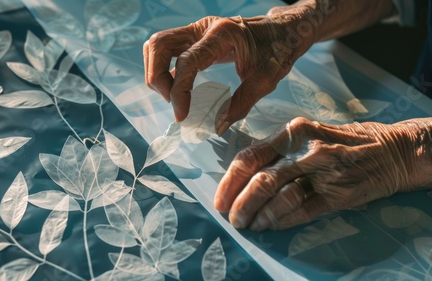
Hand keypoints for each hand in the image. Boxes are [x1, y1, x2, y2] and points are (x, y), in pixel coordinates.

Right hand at [143, 9, 313, 132]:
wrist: (283, 31)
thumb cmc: (278, 51)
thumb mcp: (266, 80)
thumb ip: (241, 103)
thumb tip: (217, 127)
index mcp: (222, 34)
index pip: (186, 61)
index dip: (178, 91)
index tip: (181, 116)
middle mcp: (203, 27)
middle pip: (159, 45)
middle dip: (157, 78)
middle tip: (173, 102)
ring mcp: (196, 30)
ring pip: (157, 46)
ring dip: (156, 72)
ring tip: (174, 96)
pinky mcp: (194, 38)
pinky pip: (167, 50)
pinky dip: (164, 70)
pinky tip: (177, 89)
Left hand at [215, 117, 431, 230]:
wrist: (389, 150)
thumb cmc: (338, 141)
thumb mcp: (305, 134)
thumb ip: (276, 151)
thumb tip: (241, 175)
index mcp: (291, 132)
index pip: (250, 157)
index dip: (229, 182)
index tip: (220, 201)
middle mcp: (305, 150)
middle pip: (261, 180)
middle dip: (241, 204)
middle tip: (234, 219)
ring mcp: (323, 173)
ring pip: (281, 198)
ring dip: (261, 216)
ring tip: (252, 225)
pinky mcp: (339, 194)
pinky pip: (303, 211)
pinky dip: (283, 221)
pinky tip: (273, 226)